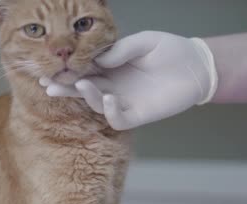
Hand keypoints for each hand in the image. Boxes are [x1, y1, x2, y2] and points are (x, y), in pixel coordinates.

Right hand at [39, 31, 217, 129]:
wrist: (197, 66)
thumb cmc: (171, 50)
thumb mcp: (145, 42)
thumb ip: (122, 50)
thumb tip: (99, 59)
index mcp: (112, 67)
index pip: (84, 70)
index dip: (68, 70)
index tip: (51, 67)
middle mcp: (114, 85)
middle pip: (84, 89)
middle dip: (66, 87)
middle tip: (49, 84)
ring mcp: (125, 101)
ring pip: (97, 104)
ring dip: (87, 96)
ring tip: (82, 85)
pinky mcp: (138, 114)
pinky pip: (118, 119)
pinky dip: (111, 111)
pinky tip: (110, 99)